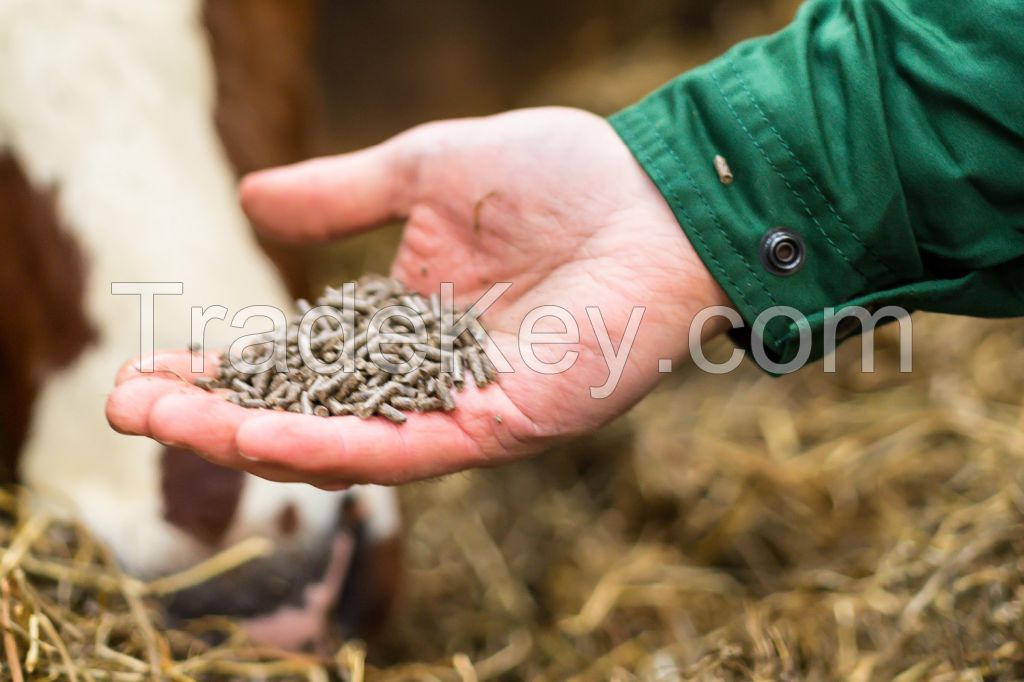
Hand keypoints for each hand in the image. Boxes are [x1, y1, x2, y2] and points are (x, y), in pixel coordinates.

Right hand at [106, 107, 729, 486]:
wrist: (657, 195)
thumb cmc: (560, 178)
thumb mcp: (424, 174)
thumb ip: (342, 198)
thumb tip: (252, 199)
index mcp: (402, 324)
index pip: (294, 362)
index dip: (222, 369)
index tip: (151, 363)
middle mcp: (422, 378)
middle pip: (303, 416)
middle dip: (215, 418)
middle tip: (132, 407)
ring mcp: (459, 408)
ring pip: (341, 447)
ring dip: (252, 440)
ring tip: (172, 424)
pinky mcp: (500, 426)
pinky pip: (404, 448)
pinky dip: (331, 446)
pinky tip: (261, 438)